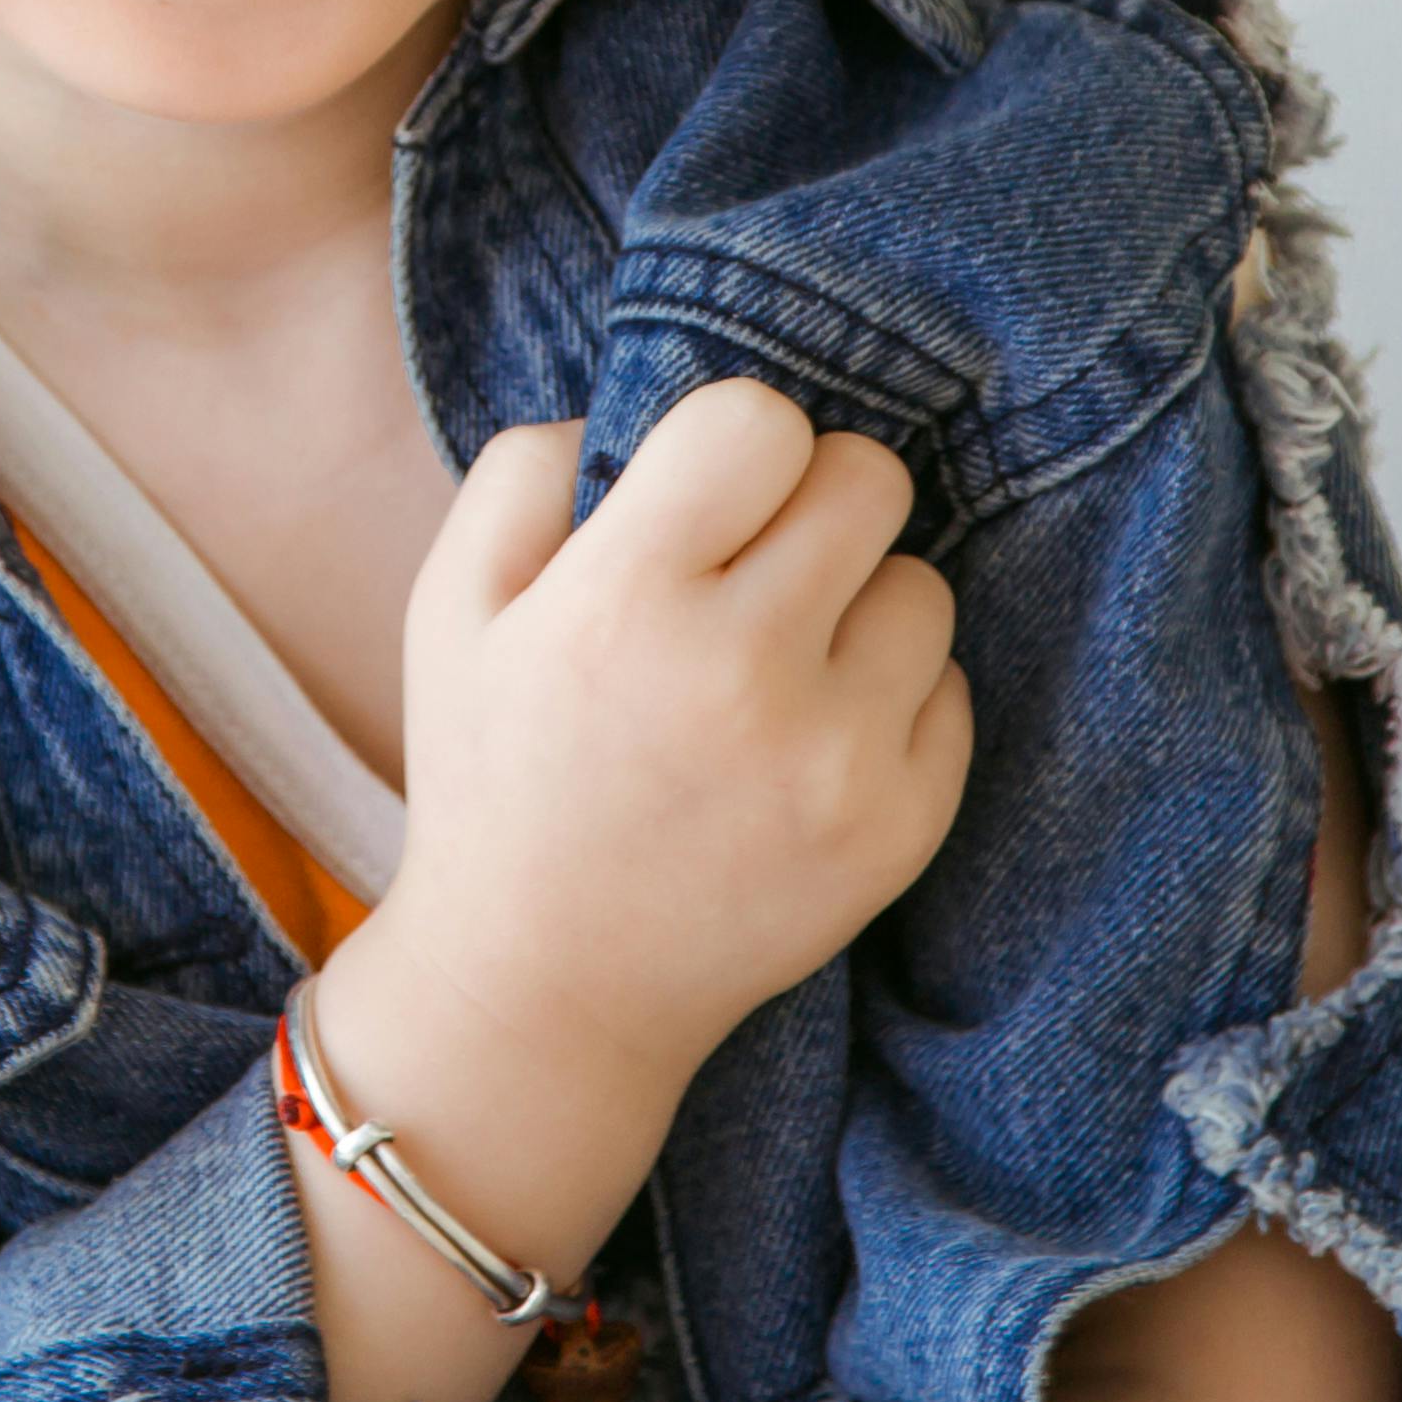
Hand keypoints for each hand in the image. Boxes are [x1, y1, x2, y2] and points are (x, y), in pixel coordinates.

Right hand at [364, 380, 971, 1092]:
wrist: (548, 992)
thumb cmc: (497, 775)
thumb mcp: (449, 602)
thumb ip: (530, 465)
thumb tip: (646, 410)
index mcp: (626, 598)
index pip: (761, 419)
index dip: (733, 446)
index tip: (704, 502)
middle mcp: (746, 672)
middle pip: (869, 480)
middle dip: (813, 505)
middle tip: (757, 567)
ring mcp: (840, 760)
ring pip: (924, 587)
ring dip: (860, 607)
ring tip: (780, 668)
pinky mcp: (905, 828)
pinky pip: (952, 691)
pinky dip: (892, 702)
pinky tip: (808, 744)